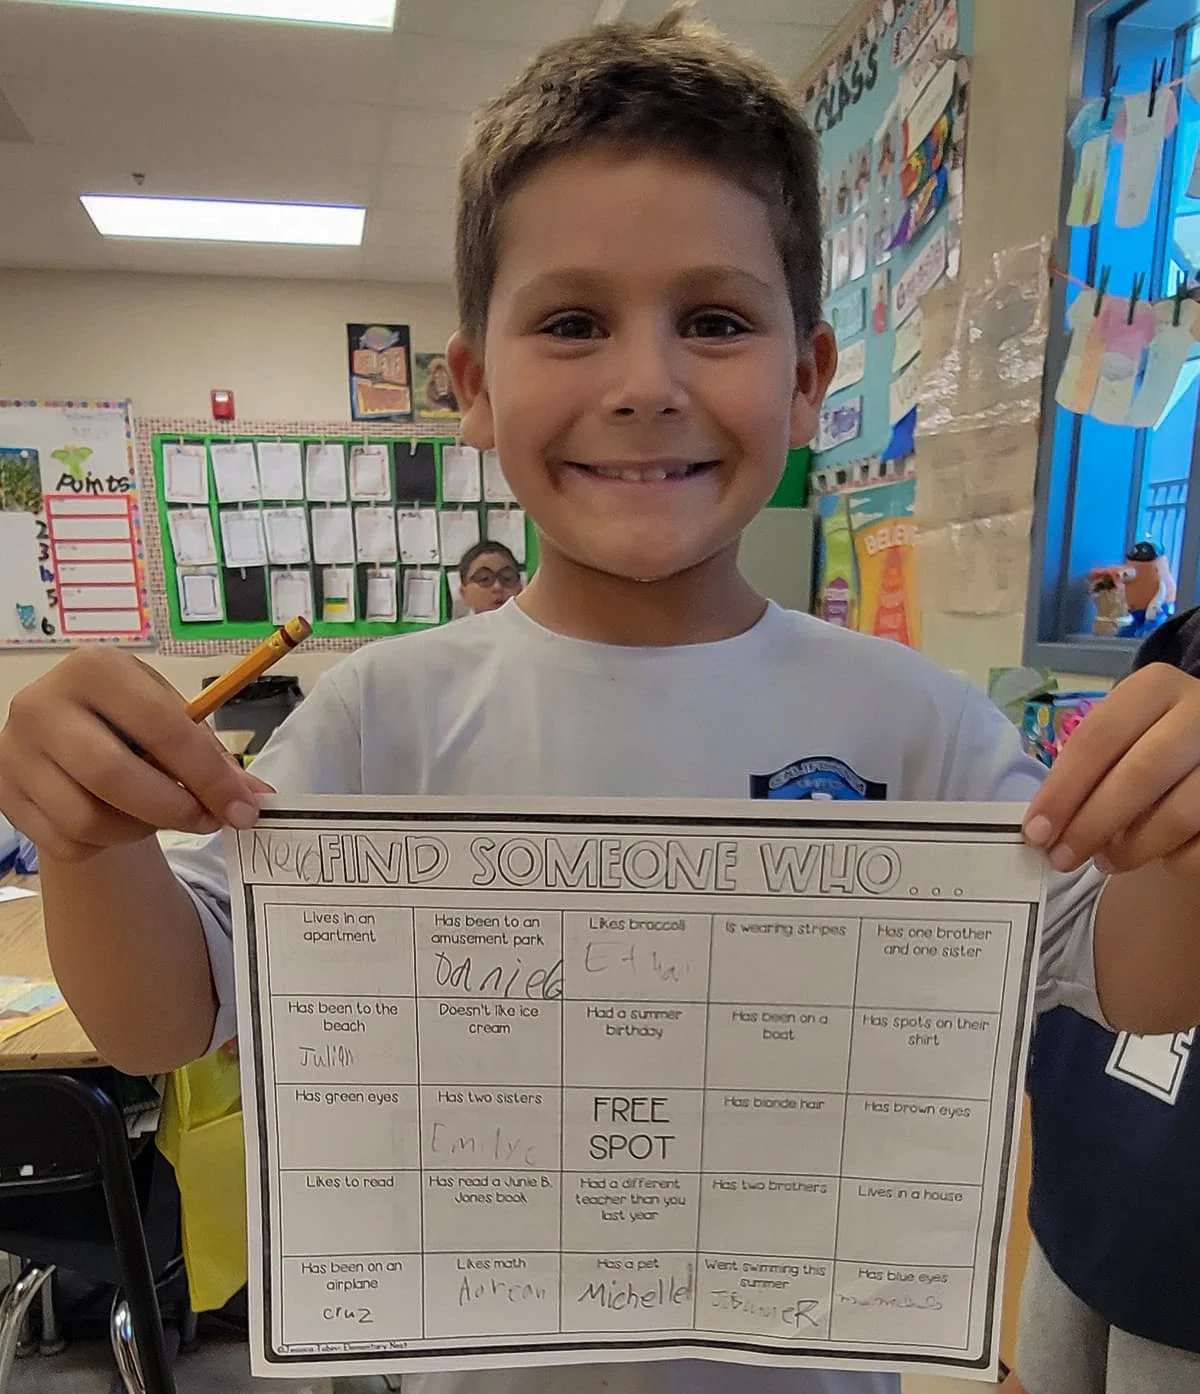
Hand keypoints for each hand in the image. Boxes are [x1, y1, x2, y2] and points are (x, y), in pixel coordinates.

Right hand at [0, 648, 266, 862]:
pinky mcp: (3, 794)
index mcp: (94, 669)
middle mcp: (42, 704)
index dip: (209, 775)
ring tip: (158, 814)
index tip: (243, 809)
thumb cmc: (125, 718)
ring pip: (86, 819)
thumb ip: (211, 755)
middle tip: (208, 821)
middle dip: (174, 809)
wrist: (60, 731)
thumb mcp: (167, 714)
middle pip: (114, 776)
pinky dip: (104, 843)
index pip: (162, 728)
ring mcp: (15, 752)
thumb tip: (257, 797)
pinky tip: (117, 820)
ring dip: (139, 829)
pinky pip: (65, 842)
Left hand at [1023, 663, 1199, 875]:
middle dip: (1091, 824)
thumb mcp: (1123, 737)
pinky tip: (1159, 855)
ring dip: (1131, 848)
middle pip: (1138, 776)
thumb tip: (1043, 826)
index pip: (1098, 738)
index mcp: (1156, 687)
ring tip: (1104, 861)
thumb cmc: (1153, 744)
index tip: (1034, 831)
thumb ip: (1088, 768)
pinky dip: (1174, 860)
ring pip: (1179, 815)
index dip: (1063, 790)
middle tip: (1060, 858)